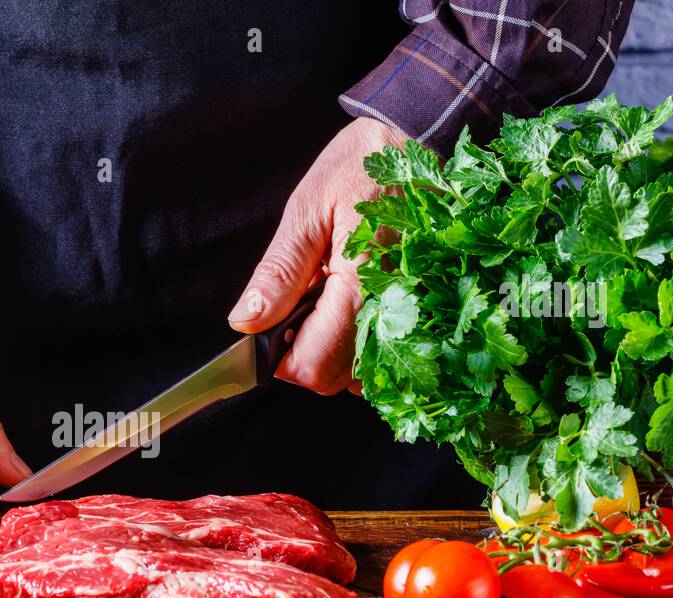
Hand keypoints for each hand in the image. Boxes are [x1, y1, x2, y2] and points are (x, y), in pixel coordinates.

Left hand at [227, 117, 405, 394]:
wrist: (418, 142)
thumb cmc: (362, 167)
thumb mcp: (306, 210)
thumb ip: (279, 273)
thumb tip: (247, 322)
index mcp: (363, 284)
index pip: (315, 367)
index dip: (282, 359)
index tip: (272, 331)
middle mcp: (397, 310)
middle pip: (337, 379)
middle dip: (307, 353)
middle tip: (301, 304)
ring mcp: (417, 314)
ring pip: (363, 373)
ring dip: (335, 350)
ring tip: (329, 298)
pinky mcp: (425, 311)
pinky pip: (387, 354)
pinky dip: (362, 342)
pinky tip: (353, 304)